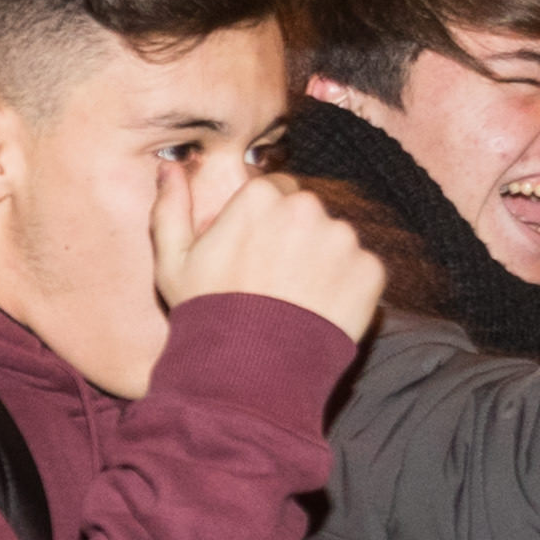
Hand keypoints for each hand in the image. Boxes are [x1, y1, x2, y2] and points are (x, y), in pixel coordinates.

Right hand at [157, 163, 382, 340]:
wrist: (248, 372)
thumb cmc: (206, 314)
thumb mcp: (173, 260)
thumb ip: (171, 206)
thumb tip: (170, 167)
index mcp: (261, 196)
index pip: (275, 191)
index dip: (264, 223)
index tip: (254, 253)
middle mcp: (307, 207)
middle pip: (308, 213)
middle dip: (296, 238)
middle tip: (275, 280)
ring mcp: (343, 239)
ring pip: (337, 240)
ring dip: (323, 262)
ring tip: (297, 301)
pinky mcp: (370, 271)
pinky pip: (362, 270)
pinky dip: (348, 288)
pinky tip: (320, 313)